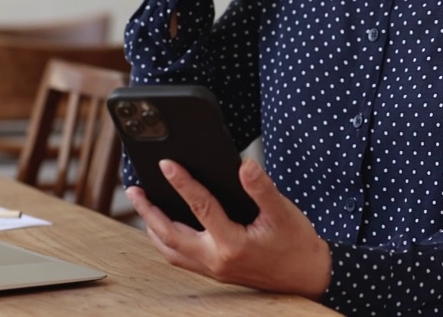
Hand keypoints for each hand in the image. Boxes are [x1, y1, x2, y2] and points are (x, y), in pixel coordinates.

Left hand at [125, 158, 330, 298]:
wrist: (308, 277)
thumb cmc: (297, 244)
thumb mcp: (283, 212)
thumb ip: (262, 188)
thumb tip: (244, 165)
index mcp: (232, 243)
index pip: (200, 207)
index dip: (182, 183)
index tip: (166, 164)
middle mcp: (216, 259)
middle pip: (170, 234)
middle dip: (149, 210)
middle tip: (134, 189)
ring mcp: (213, 269)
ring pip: (170, 251)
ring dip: (154, 228)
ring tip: (144, 207)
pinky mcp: (215, 273)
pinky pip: (180, 258)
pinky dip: (167, 242)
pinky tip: (167, 227)